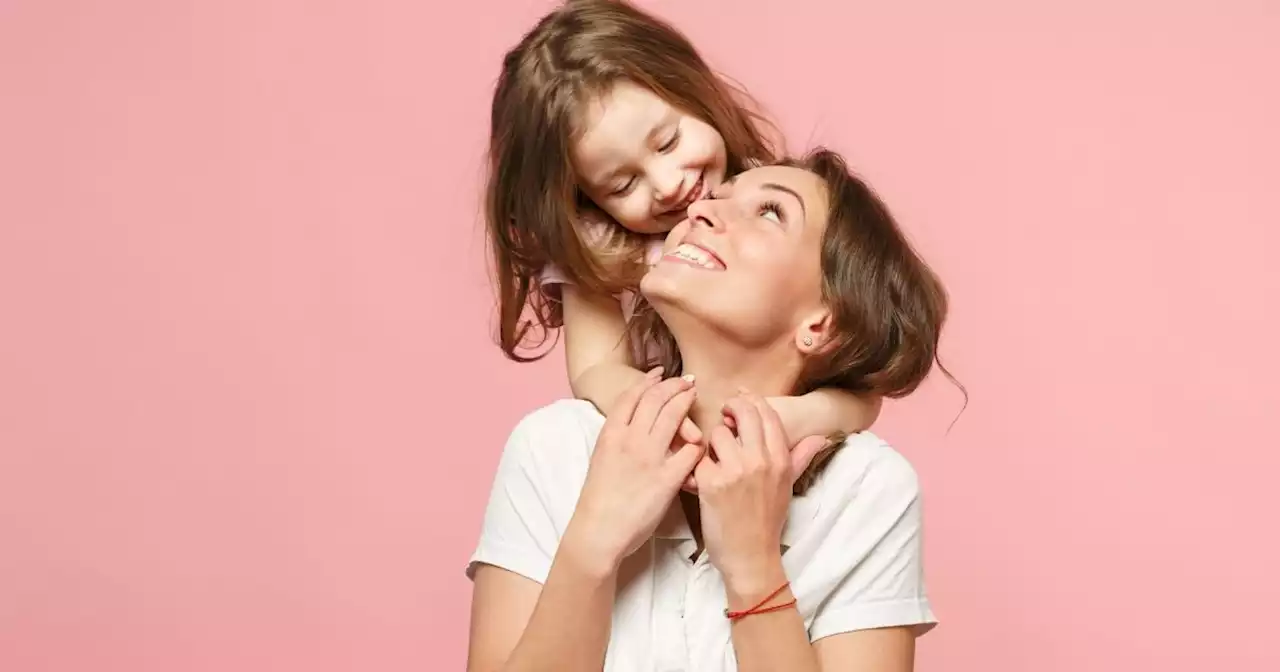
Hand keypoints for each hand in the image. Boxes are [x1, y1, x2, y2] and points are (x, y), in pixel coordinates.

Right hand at [565, 369, 705, 572]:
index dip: (648, 381)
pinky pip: (690, 451)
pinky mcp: (666, 479)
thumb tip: (632, 428)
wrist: (598, 531)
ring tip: (695, 396)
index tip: (660, 374)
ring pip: (674, 416)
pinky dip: (697, 442)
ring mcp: (649, 458)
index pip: (632, 396)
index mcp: (611, 434)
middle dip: (674, 385)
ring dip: (687, 402)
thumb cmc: (598, 500)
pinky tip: (702, 440)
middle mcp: (630, 440)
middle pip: (656, 399)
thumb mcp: (601, 460)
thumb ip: (618, 440)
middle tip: (687, 381)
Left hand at [694, 393, 827, 591]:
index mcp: (780, 460)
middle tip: (726, 416)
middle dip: (731, 408)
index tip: (741, 398)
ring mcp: (735, 471)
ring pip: (718, 432)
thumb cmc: (767, 522)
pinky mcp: (710, 483)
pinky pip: (699, 456)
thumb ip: (801, 458)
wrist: (750, 556)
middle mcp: (760, 461)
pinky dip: (698, 463)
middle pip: (744, 412)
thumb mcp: (788, 487)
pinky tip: (701, 474)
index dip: (752, 400)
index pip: (767, 413)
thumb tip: (821, 437)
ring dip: (714, 441)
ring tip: (716, 456)